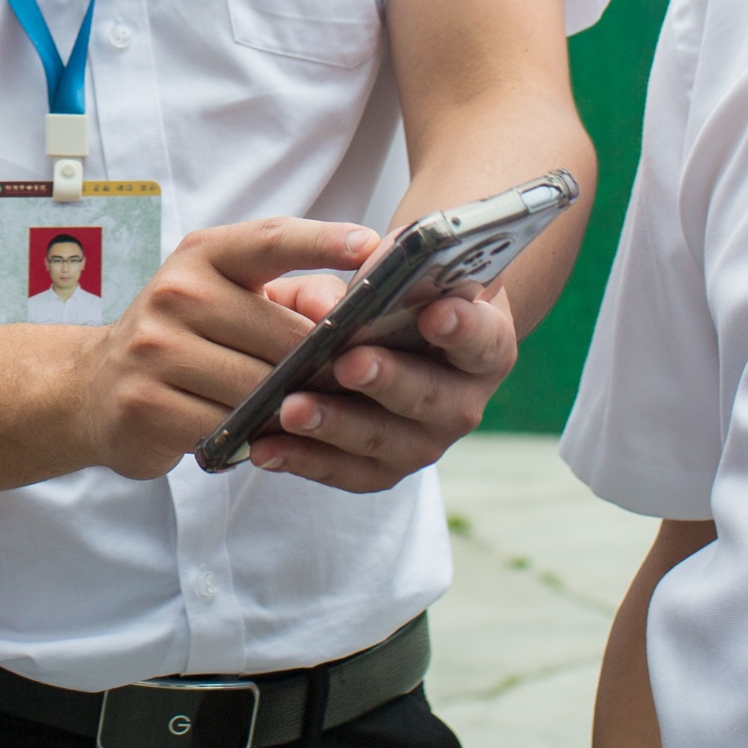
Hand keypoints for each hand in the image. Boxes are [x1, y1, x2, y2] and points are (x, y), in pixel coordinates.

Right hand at [68, 219, 371, 480]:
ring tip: (310, 413)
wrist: (94, 387)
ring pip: (258, 387)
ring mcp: (153, 348)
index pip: (270, 240)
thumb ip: (296, 297)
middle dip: (322, 364)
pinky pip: (225, 427)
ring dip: (291, 406)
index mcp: (204, 256)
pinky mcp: (144, 403)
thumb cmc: (185, 337)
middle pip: (280, 334)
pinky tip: (263, 438)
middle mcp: (174, 292)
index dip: (323, 241)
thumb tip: (345, 307)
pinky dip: (254, 438)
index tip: (372, 244)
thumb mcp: (233, 301)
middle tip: (355, 383)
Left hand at [241, 269, 519, 492]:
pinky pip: (344, 472)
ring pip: (383, 441)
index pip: (482, 338)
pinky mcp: (383, 471)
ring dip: (335, 425)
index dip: (462, 328)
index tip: (434, 313)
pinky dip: (302, 460)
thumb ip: (365, 279)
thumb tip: (327, 305)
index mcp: (484, 344)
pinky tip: (264, 447)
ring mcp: (425, 443)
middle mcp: (463, 402)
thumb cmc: (396, 294)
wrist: (393, 340)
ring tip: (291, 408)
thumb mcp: (386, 274)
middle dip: (388, 379)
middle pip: (431, 397)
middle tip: (349, 363)